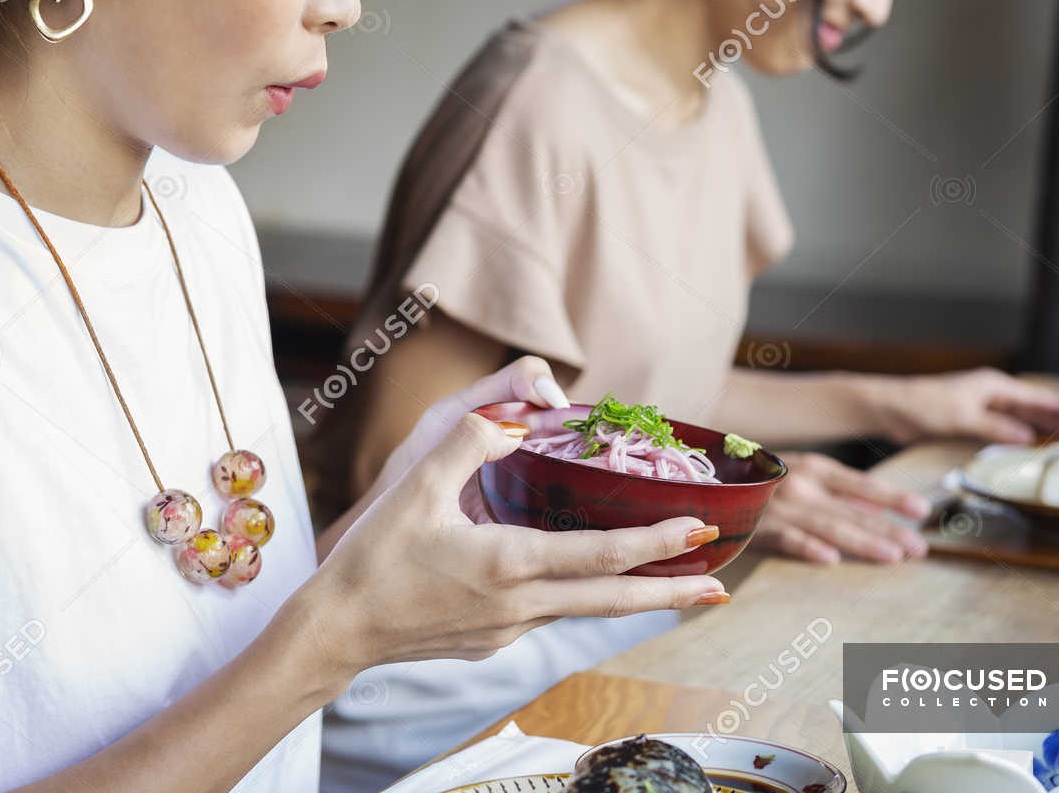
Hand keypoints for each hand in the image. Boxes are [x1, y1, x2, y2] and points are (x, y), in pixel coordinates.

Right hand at [309, 357, 728, 671]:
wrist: (337, 630)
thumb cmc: (374, 556)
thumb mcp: (418, 483)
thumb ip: (471, 439)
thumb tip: (516, 416)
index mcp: (508, 562)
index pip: (601, 553)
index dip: (655, 542)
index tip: (698, 530)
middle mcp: (520, 605)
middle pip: (613, 601)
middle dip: (672, 592)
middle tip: (721, 586)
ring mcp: (508, 631)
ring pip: (585, 609)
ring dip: (633, 598)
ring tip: (677, 590)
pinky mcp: (492, 642)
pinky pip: (549, 615)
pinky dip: (582, 598)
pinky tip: (583, 584)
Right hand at [752, 451, 928, 563]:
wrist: (711, 483)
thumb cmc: (765, 482)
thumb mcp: (804, 476)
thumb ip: (841, 493)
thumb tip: (880, 509)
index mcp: (815, 469)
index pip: (862, 486)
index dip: (892, 497)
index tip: (921, 511)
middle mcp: (802, 485)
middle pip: (853, 511)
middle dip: (889, 529)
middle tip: (918, 547)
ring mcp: (780, 507)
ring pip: (829, 527)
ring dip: (862, 542)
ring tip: (893, 556)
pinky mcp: (759, 528)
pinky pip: (787, 540)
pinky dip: (808, 547)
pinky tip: (829, 559)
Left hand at [869, 368, 1058, 445]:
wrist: (890, 409)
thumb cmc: (924, 405)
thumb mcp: (962, 417)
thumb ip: (995, 426)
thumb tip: (1027, 436)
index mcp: (993, 385)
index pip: (1035, 397)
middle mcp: (991, 393)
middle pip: (1032, 409)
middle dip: (1056, 422)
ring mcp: (981, 407)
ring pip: (1020, 420)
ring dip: (1040, 431)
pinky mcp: (970, 420)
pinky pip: (1003, 429)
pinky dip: (1018, 438)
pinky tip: (1029, 449)